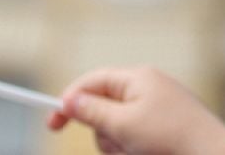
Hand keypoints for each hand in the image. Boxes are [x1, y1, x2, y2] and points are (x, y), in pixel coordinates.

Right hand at [47, 66, 224, 154]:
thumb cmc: (172, 137)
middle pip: (103, 109)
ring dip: (119, 146)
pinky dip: (133, 151)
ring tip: (140, 152)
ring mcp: (157, 110)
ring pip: (117, 130)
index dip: (70, 100)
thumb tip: (70, 101)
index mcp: (138, 77)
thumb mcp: (124, 124)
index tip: (52, 123)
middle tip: (120, 143)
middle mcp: (148, 89)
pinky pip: (134, 140)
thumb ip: (92, 112)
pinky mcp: (164, 130)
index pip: (93, 81)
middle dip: (103, 132)